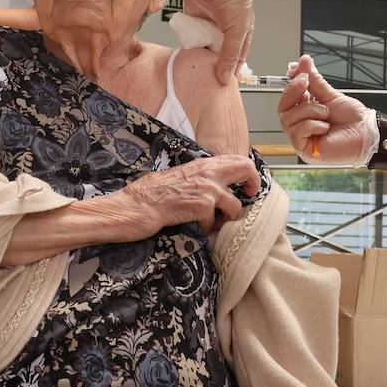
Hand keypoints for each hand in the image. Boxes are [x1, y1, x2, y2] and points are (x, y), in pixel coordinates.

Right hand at [122, 155, 260, 232]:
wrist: (134, 206)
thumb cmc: (151, 194)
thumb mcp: (178, 178)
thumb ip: (199, 178)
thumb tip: (216, 185)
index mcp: (202, 165)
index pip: (236, 159)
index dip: (248, 173)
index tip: (246, 188)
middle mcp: (208, 173)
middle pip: (245, 168)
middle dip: (252, 186)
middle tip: (246, 199)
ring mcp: (206, 189)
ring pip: (235, 206)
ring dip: (225, 219)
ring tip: (212, 223)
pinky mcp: (201, 206)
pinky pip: (214, 222)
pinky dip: (205, 228)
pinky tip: (194, 225)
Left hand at [183, 0, 254, 84]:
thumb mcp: (237, 31)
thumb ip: (229, 55)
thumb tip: (224, 78)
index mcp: (240, 36)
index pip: (235, 61)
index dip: (229, 73)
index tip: (222, 88)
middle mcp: (224, 33)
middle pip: (217, 56)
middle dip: (212, 67)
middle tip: (204, 83)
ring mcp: (208, 27)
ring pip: (202, 49)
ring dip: (198, 57)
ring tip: (193, 73)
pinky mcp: (193, 21)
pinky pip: (189, 38)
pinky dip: (188, 46)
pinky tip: (184, 56)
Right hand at [278, 55, 377, 166]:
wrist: (366, 133)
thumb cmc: (352, 119)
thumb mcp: (330, 96)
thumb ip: (314, 80)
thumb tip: (303, 61)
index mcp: (304, 113)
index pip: (287, 98)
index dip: (289, 84)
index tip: (295, 69)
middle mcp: (300, 126)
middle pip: (282, 108)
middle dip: (293, 91)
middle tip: (306, 82)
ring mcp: (301, 138)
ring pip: (288, 119)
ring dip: (309, 110)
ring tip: (326, 113)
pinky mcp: (304, 150)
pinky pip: (296, 132)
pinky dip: (311, 125)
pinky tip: (325, 127)